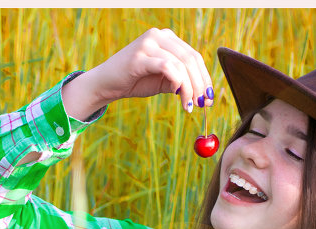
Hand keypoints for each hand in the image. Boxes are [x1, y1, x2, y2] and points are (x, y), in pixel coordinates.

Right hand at [63, 28, 214, 119]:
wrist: (105, 84)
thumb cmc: (134, 81)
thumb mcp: (163, 81)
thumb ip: (181, 81)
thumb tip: (204, 96)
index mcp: (167, 38)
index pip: (194, 56)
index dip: (205, 77)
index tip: (209, 98)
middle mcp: (159, 35)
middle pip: (191, 59)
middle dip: (200, 84)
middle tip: (203, 104)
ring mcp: (149, 43)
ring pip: (181, 65)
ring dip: (189, 88)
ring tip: (189, 106)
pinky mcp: (140, 56)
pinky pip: (167, 67)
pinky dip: (177, 83)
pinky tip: (177, 96)